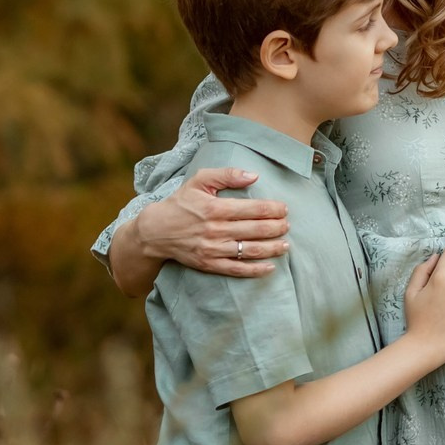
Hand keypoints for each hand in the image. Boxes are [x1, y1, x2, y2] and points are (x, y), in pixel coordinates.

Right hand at [138, 166, 289, 277]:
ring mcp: (213, 249)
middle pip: (255, 229)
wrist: (156, 231)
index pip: (252, 209)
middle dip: (277, 227)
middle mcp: (215, 229)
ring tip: (286, 244)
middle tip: (288, 225)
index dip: (272, 209)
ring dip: (272, 248)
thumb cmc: (181, 203)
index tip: (284, 208)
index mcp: (215, 208)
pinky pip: (237, 269)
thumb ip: (227, 174)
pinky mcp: (209, 264)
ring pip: (249, 250)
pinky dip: (255, 270)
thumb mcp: (199, 180)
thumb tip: (254, 176)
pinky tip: (270, 267)